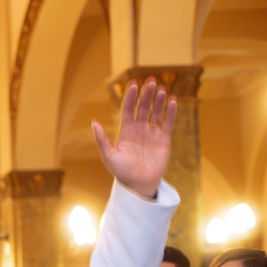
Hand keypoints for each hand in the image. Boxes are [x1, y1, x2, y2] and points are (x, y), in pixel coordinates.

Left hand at [93, 79, 176, 198]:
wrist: (139, 185)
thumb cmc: (122, 172)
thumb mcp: (109, 156)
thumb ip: (102, 139)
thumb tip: (94, 122)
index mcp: (126, 131)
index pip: (128, 109)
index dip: (130, 97)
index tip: (133, 85)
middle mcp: (139, 129)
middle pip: (143, 107)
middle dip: (146, 94)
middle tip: (150, 82)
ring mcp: (152, 133)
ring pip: (156, 112)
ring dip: (159, 101)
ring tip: (161, 90)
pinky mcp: (164, 139)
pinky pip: (168, 122)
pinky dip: (171, 112)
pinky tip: (173, 101)